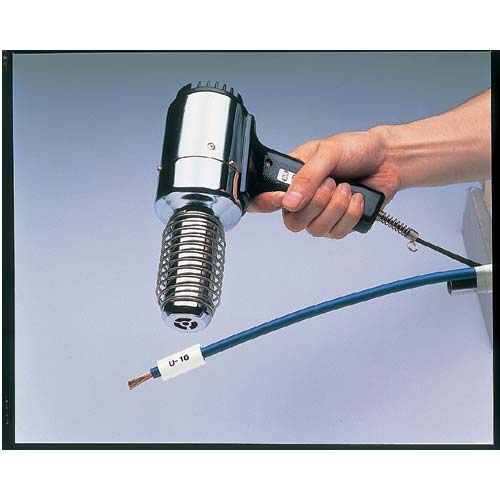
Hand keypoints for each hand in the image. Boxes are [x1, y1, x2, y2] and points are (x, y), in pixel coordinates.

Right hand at [248, 128, 400, 238]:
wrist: (388, 159)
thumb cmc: (356, 149)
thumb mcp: (328, 152)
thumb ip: (307, 175)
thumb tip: (290, 201)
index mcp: (292, 178)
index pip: (265, 199)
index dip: (267, 204)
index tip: (285, 199)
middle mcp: (303, 199)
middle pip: (292, 222)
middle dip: (316, 205)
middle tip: (331, 184)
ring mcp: (321, 214)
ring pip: (316, 230)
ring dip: (336, 208)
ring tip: (348, 188)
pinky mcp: (339, 223)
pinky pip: (337, 233)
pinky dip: (351, 215)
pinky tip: (357, 198)